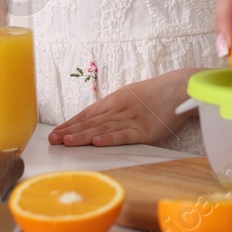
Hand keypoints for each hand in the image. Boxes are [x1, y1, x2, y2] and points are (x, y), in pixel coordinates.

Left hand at [48, 69, 196, 147]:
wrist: (179, 88)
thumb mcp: (130, 96)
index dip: (70, 123)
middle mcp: (120, 109)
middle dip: (70, 131)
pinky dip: (111, 139)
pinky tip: (97, 142)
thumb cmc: (155, 93)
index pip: (87, 113)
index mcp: (115, 100)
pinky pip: (126, 135)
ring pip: (103, 128)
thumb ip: (114, 108)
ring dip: (84, 136)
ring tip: (67, 142)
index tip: (55, 132)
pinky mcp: (145, 131)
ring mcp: (132, 119)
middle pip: (91, 121)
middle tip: (52, 140)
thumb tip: (95, 120)